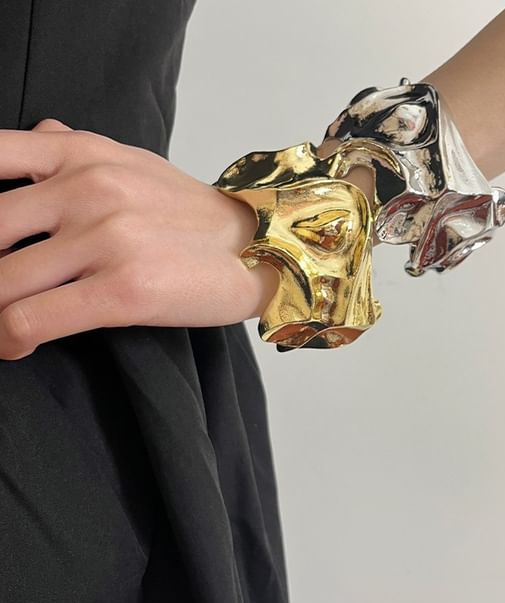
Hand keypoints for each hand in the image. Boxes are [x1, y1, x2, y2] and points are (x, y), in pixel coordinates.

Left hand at [0, 119, 277, 359]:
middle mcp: (87, 188)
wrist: (257, 248)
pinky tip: (16, 345)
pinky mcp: (123, 290)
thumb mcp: (135, 162)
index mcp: (82, 153)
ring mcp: (106, 239)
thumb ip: (76, 147)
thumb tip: (35, 131)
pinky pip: (31, 320)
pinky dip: (8, 340)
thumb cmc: (194, 213)